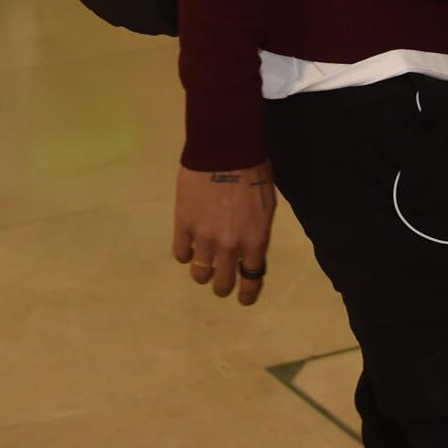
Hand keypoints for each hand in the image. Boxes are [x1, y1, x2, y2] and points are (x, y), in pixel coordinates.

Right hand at [172, 162, 276, 307]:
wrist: (226, 148)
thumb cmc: (254, 171)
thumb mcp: (267, 205)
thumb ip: (257, 232)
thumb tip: (248, 248)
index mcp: (255, 240)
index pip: (251, 279)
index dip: (247, 294)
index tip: (243, 299)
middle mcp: (230, 246)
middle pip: (223, 283)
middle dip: (223, 286)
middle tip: (221, 280)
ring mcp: (204, 237)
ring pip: (199, 273)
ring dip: (203, 272)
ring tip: (203, 264)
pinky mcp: (183, 224)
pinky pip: (181, 252)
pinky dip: (185, 253)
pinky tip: (188, 247)